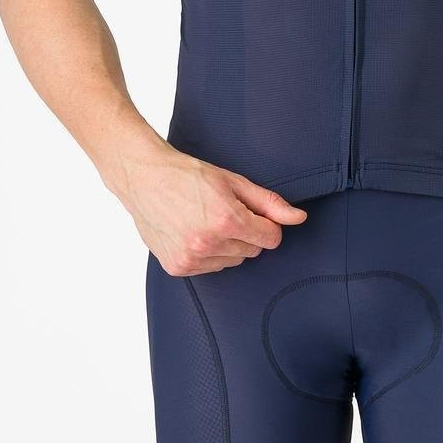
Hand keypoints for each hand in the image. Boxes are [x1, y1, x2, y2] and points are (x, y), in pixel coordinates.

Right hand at [119, 143, 307, 275]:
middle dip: (246, 232)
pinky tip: (192, 231)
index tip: (253, 212)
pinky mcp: (178, 267)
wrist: (145, 178)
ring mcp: (191, 258)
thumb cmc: (188, 174)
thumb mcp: (233, 181)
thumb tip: (298, 218)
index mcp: (226, 220)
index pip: (270, 239)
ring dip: (227, 245)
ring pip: (232, 261)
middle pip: (252, 250)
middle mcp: (208, 243)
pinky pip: (210, 268)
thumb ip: (269, 203)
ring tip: (205, 219)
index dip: (266, 224)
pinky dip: (207, 253)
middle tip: (223, 210)